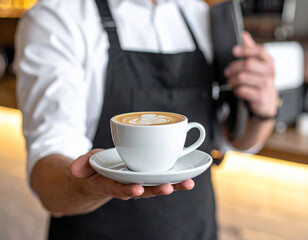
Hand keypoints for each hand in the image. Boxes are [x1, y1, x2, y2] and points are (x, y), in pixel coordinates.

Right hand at [70, 149, 194, 200]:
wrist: (103, 175)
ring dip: (173, 184)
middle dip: (157, 189)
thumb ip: (82, 165)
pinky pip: (162, 176)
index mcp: (112, 184)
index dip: (127, 190)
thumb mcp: (85, 165)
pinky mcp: (149, 175)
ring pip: (157, 184)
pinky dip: (175, 176)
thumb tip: (74, 169)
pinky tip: (189, 175)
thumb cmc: (96, 168)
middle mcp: (129, 185)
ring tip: (188, 183)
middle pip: (144, 190)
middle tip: (169, 187)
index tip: (136, 189)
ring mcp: (141, 180)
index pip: (119, 189)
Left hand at [224, 31, 278, 117]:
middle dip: (233, 67)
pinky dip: (236, 90)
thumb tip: (244, 35)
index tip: (234, 51)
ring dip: (232, 80)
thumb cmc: (260, 80)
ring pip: (242, 77)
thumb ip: (251, 50)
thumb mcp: (259, 64)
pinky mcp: (260, 96)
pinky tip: (236, 90)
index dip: (246, 49)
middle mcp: (270, 72)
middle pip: (247, 64)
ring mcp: (266, 84)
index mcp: (269, 62)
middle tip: (227, 72)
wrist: (268, 101)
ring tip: (230, 81)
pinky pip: (242, 90)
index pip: (260, 51)